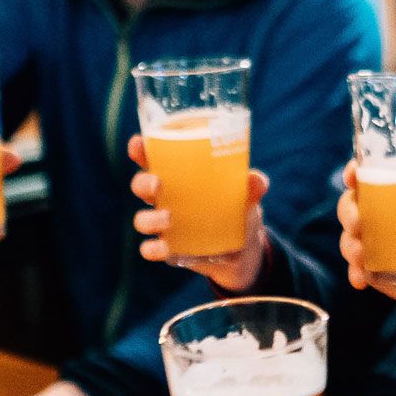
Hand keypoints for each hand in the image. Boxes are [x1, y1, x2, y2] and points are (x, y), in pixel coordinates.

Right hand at [128, 134, 265, 290]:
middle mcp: (166, 199)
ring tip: (170, 218)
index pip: (153, 158)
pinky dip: (153, 249)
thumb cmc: (238, 210)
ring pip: (141, 219)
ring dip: (150, 218)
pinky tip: (165, 248)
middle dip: (142, 183)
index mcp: (179, 177)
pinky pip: (149, 249)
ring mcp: (165, 225)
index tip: (138, 143)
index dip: (140, 150)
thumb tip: (256, 181)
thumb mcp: (247, 197)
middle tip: (158, 184)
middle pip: (140, 185)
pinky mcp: (169, 249)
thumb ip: (252, 187)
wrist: (243, 251)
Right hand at [337, 160, 395, 307]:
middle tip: (359, 222)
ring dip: (349, 244)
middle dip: (348, 211)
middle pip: (351, 205)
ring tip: (360, 255)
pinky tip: (360, 280)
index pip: (371, 176)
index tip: (352, 174)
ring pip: (349, 236)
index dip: (355, 172)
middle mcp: (381, 215)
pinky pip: (356, 268)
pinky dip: (354, 273)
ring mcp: (374, 242)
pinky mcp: (372, 269)